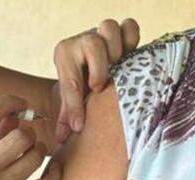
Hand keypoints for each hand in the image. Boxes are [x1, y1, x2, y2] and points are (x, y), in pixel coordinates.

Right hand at [0, 95, 61, 179]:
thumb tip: (15, 115)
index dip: (10, 101)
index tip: (19, 104)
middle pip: (21, 136)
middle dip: (28, 132)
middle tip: (26, 137)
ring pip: (36, 158)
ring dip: (39, 150)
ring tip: (34, 151)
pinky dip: (54, 175)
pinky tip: (53, 169)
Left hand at [53, 18, 139, 141]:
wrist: (89, 66)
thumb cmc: (79, 85)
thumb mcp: (70, 99)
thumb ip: (67, 116)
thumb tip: (63, 139)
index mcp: (64, 55)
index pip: (70, 81)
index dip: (75, 106)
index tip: (79, 126)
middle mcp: (82, 40)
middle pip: (93, 43)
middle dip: (100, 69)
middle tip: (99, 87)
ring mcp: (102, 33)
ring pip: (110, 28)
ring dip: (116, 52)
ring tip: (116, 69)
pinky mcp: (121, 31)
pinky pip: (130, 26)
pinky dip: (131, 40)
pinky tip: (130, 58)